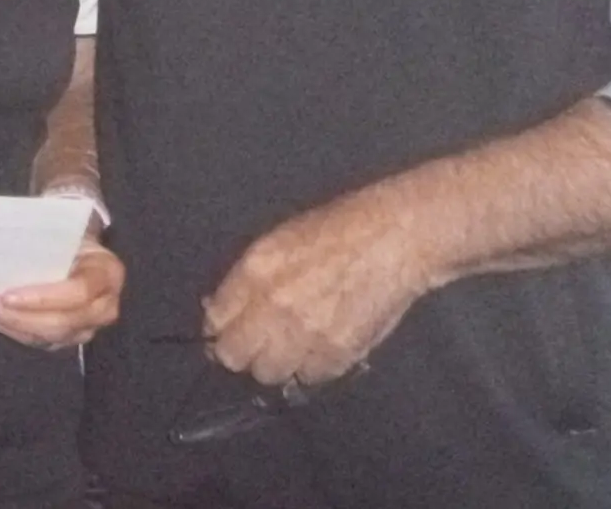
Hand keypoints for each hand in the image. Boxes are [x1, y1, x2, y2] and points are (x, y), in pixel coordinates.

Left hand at [0, 237, 123, 350]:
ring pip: (46, 337)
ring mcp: (86, 328)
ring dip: (9, 323)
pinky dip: (10, 328)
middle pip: (61, 323)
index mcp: (108, 274)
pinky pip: (37, 340)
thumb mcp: (65, 230)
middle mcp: (103, 308)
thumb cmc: (70, 236)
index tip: (8, 295)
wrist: (81, 251)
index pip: (79, 293)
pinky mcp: (66, 338)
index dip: (43, 298)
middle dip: (19, 316)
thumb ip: (44, 238)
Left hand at [203, 177, 439, 387]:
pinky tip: (323, 346)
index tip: (230, 331)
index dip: (220, 330)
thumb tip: (219, 311)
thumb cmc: (336, 231)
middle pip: (234, 357)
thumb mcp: (280, 242)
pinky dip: (312, 368)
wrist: (394, 239)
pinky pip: (309, 378)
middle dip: (242, 353)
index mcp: (256, 269)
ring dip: (277, 364)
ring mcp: (305, 333)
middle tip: (259, 343)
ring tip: (294, 346)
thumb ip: (247, 280)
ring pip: (269, 374)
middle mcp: (274, 305)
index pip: (216, 321)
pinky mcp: (336, 355)